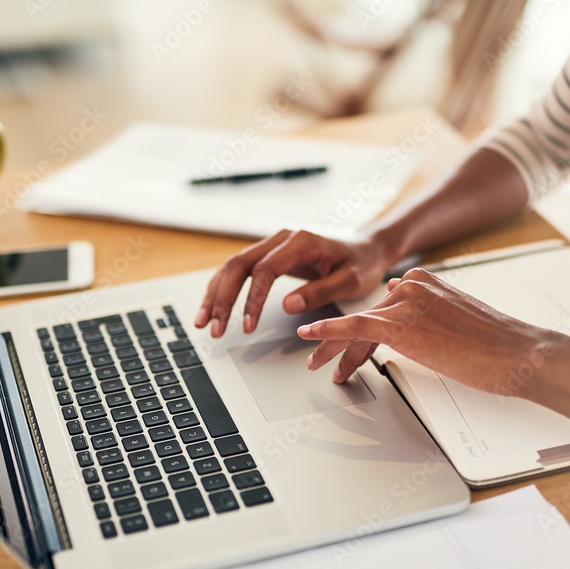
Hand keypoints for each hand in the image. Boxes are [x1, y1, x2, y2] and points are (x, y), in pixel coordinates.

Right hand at [195, 229, 393, 337]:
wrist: (365, 250)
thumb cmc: (360, 265)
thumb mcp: (349, 281)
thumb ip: (320, 292)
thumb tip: (288, 305)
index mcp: (301, 242)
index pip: (265, 269)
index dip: (253, 298)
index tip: (248, 325)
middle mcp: (281, 239)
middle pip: (239, 265)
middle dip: (223, 299)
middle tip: (215, 328)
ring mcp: (272, 246)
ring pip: (232, 267)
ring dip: (216, 295)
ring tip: (204, 323)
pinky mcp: (268, 256)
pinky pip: (238, 271)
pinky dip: (223, 290)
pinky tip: (213, 309)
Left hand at [296, 268, 553, 392]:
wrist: (518, 352)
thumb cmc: (497, 345)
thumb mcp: (457, 321)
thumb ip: (430, 316)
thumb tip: (411, 322)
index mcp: (425, 280)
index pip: (382, 307)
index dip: (361, 332)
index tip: (347, 346)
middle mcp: (411, 285)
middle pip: (365, 316)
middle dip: (339, 340)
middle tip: (318, 353)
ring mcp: (405, 303)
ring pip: (356, 324)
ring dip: (329, 345)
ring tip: (314, 362)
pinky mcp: (401, 326)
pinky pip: (354, 327)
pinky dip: (328, 331)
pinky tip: (310, 335)